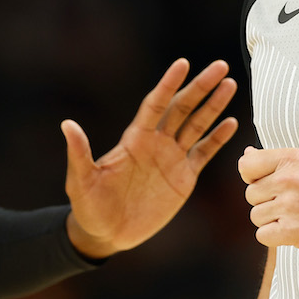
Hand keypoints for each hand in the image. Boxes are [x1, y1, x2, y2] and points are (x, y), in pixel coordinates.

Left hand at [61, 58, 237, 257]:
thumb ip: (79, 153)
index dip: (169, 84)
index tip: (183, 64)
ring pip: (197, 125)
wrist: (106, 234)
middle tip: (220, 66)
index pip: (156, 104)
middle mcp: (155, 143)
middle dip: (200, 87)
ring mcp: (171, 158)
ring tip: (230, 85)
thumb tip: (66, 125)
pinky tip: (231, 123)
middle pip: (182, 108)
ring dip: (213, 106)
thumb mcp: (81, 179)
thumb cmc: (89, 205)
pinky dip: (218, 139)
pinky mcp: (183, 178)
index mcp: (134, 139)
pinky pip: (203, 153)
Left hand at [239, 146, 298, 254]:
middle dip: (266, 201)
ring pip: (256, 216)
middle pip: (251, 194)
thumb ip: (277, 159)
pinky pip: (263, 235)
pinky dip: (274, 236)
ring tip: (293, 217)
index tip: (264, 183)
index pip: (246, 165)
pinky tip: (291, 230)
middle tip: (289, 204)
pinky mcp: (291, 231)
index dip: (252, 177)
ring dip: (271, 220)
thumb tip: (247, 154)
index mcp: (290, 160)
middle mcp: (287, 181)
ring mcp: (288, 206)